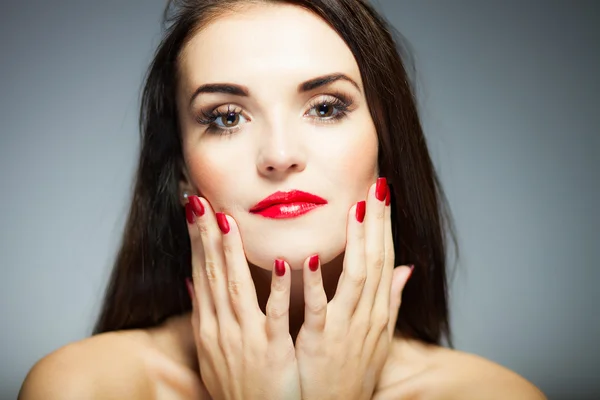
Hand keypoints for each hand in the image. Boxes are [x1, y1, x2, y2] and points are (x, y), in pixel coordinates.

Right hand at [185, 196, 301, 399]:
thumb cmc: (236, 385)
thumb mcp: (211, 351)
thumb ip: (204, 314)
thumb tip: (192, 283)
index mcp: (209, 326)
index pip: (200, 273)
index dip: (195, 240)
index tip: (194, 210)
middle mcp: (221, 329)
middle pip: (211, 274)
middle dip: (205, 236)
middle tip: (199, 200)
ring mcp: (245, 340)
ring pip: (236, 289)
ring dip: (231, 254)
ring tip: (227, 220)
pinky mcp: (271, 352)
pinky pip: (275, 317)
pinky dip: (278, 291)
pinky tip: (282, 264)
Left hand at [295, 178, 412, 399]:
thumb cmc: (354, 372)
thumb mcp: (379, 336)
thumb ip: (391, 300)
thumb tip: (407, 269)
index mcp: (378, 310)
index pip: (385, 258)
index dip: (385, 226)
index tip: (382, 194)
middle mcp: (368, 314)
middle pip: (376, 260)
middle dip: (378, 222)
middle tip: (377, 186)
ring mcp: (347, 328)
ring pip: (356, 277)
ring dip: (357, 242)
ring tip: (355, 207)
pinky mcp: (322, 343)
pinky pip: (321, 309)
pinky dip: (316, 284)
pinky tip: (310, 258)